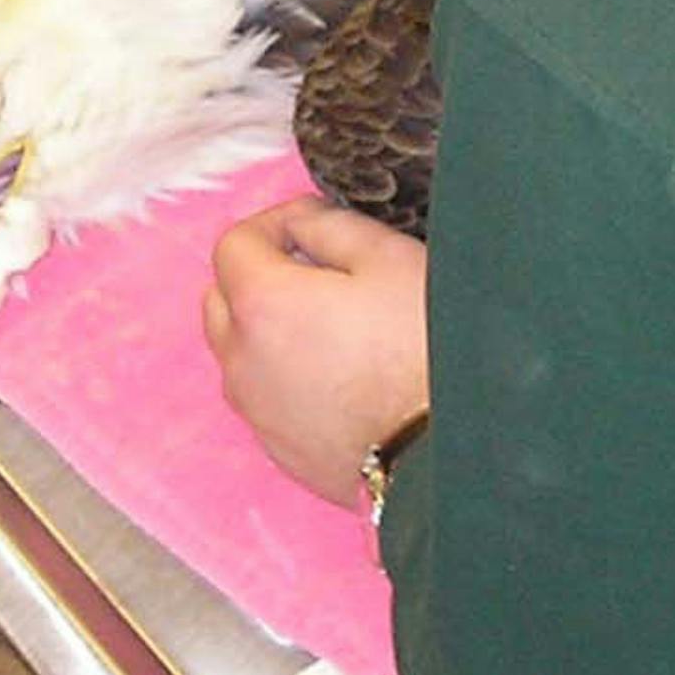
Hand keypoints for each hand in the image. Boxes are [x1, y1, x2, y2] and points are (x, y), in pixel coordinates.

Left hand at [202, 198, 428, 504]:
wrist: (451, 451)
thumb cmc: (425, 347)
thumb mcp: (389, 258)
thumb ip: (329, 226)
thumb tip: (300, 223)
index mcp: (260, 304)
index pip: (233, 244)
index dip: (273, 225)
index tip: (313, 226)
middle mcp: (240, 360)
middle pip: (222, 300)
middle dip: (259, 277)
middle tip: (318, 275)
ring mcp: (255, 413)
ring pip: (239, 354)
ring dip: (268, 331)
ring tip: (331, 329)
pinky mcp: (278, 451)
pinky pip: (265, 399)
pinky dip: (285, 379)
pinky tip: (339, 380)